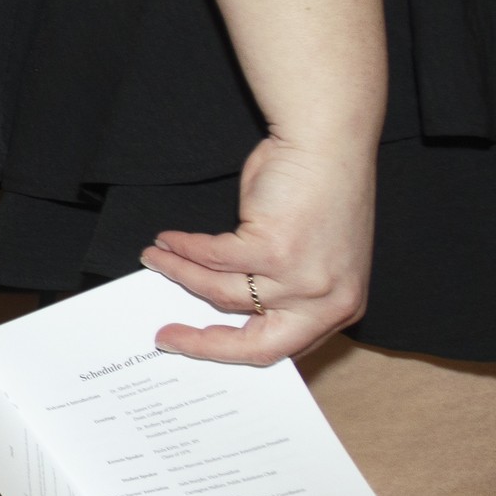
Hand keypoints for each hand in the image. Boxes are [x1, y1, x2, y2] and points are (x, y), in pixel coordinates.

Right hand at [143, 130, 372, 363]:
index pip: (281, 349)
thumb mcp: (310, 256)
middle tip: (167, 337)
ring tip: (156, 259)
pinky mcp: (275, 251)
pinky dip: (184, 249)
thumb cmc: (319, 191)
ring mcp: (302, 280)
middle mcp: (326, 302)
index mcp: (339, 308)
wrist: (327, 145)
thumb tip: (223, 302)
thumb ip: (279, 287)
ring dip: (181, 275)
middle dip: (203, 344)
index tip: (199, 345)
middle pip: (256, 346)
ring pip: (222, 293)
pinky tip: (168, 239)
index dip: (232, 350)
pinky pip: (213, 258)